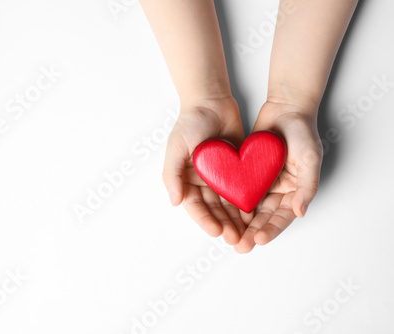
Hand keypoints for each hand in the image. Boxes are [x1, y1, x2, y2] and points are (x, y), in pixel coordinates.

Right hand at [164, 97, 250, 244]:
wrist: (212, 101)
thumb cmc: (190, 122)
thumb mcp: (176, 146)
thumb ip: (172, 174)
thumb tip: (174, 201)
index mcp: (186, 180)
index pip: (196, 206)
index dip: (205, 220)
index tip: (217, 231)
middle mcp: (203, 182)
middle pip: (214, 210)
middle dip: (224, 225)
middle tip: (236, 239)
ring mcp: (220, 177)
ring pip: (229, 205)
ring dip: (236, 220)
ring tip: (246, 234)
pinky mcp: (237, 171)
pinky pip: (242, 191)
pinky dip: (247, 204)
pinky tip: (255, 215)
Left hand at [235, 101, 322, 252]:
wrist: (285, 108)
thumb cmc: (302, 132)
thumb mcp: (310, 158)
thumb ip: (308, 186)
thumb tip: (300, 212)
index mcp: (295, 191)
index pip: (282, 216)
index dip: (271, 229)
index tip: (258, 239)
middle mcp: (279, 190)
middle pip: (264, 217)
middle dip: (252, 232)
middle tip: (240, 246)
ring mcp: (263, 182)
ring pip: (250, 208)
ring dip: (241, 224)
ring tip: (229, 237)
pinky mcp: (249, 173)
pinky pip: (239, 191)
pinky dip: (232, 203)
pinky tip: (222, 215)